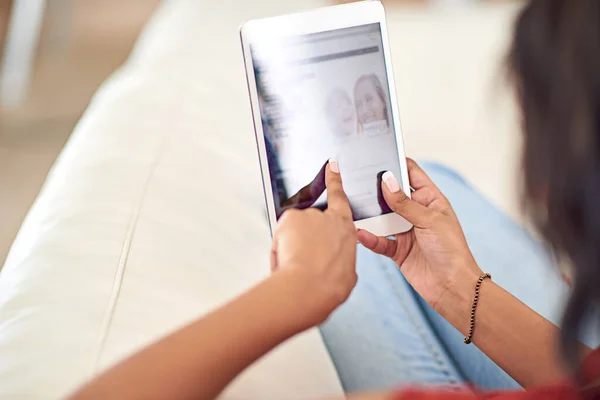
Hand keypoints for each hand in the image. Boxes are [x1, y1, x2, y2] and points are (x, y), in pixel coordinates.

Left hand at [271, 159, 357, 326]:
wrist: (311, 286)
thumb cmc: (329, 286)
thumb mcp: (347, 273)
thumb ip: (342, 261)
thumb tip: (339, 265)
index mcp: (346, 229)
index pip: (340, 197)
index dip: (335, 180)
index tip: (331, 165)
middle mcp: (328, 218)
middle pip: (311, 222)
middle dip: (304, 238)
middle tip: (302, 260)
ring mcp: (308, 216)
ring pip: (294, 230)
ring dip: (291, 244)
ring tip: (296, 264)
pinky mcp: (290, 218)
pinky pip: (281, 232)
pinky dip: (280, 245)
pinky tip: (286, 258)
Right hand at [357, 159, 481, 313]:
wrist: (453, 288)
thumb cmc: (451, 251)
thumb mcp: (429, 220)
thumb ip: (405, 202)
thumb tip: (386, 181)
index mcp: (430, 200)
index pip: (412, 174)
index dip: (397, 164)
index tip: (379, 154)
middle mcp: (416, 213)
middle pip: (392, 195)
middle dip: (376, 188)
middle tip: (357, 179)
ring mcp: (406, 231)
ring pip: (382, 217)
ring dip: (370, 215)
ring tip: (353, 206)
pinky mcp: (397, 250)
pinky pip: (380, 240)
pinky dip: (370, 237)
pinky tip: (361, 233)